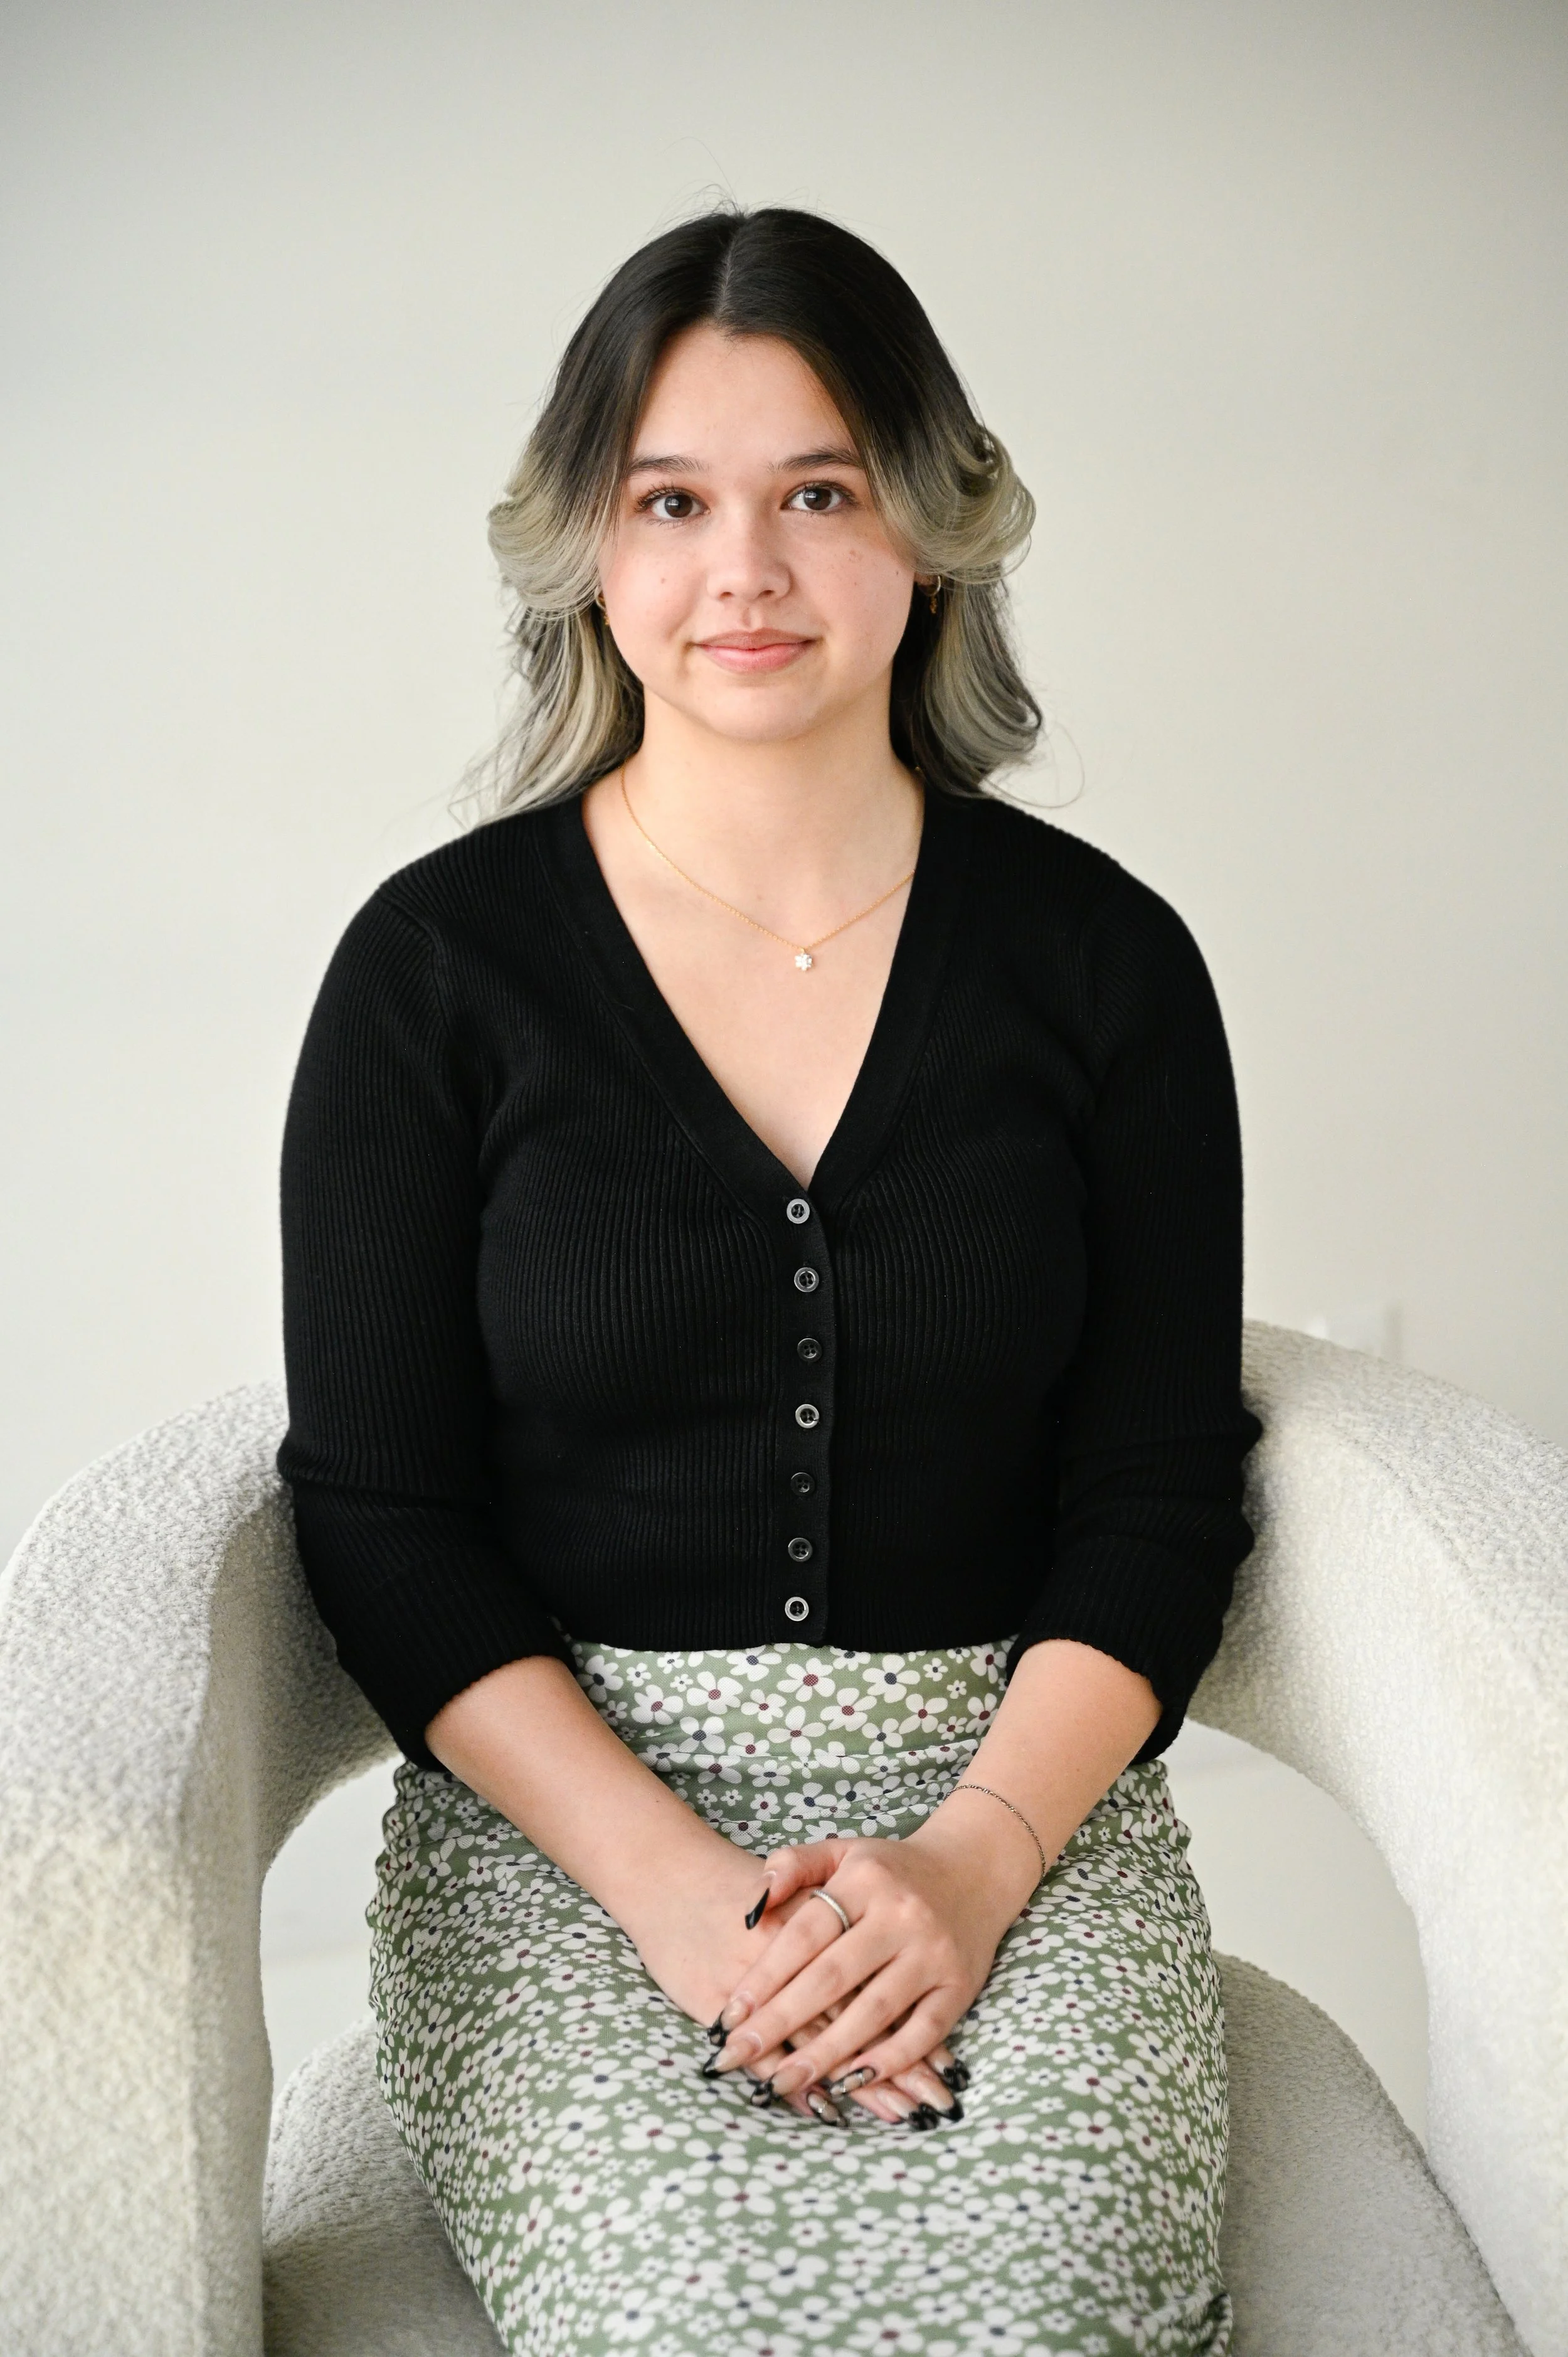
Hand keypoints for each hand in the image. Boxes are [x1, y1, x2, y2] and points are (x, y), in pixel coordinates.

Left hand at [622, 1834, 964, 2123]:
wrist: (975, 1869)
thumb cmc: (893, 1869)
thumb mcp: (843, 1851)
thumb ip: (793, 1865)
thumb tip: (752, 1906)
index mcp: (865, 1881)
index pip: (805, 1934)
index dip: (765, 1977)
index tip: (728, 2015)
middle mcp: (900, 1916)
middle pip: (832, 1977)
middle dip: (780, 2021)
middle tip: (736, 2056)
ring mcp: (933, 1953)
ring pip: (874, 2011)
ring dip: (826, 2053)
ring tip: (783, 2081)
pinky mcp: (960, 1986)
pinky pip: (924, 2032)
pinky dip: (889, 2060)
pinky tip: (852, 2082)